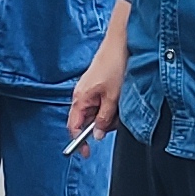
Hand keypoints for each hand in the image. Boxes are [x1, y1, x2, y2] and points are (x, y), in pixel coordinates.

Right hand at [67, 26, 126, 144]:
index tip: (87, 152)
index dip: (80, 141)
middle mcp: (81, 95)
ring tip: (119, 104)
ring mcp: (89, 90)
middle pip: (87, 121)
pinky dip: (110, 105)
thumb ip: (104, 118)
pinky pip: (101, 103)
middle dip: (101, 125)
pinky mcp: (97, 85)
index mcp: (80, 99)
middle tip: (115, 120)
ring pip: (96, 112)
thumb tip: (98, 135)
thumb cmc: (114, 64)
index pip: (74, 127)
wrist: (120, 42)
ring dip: (108, 114)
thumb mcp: (113, 97)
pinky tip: (119, 98)